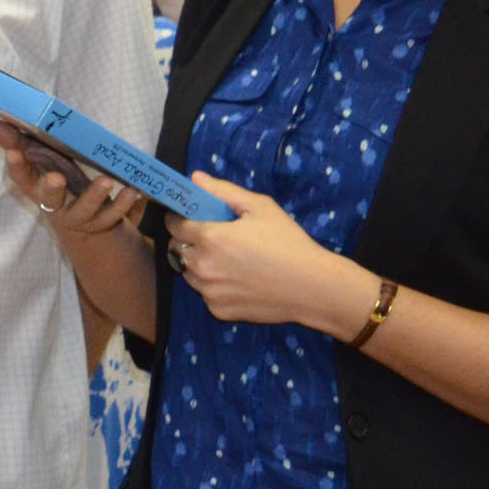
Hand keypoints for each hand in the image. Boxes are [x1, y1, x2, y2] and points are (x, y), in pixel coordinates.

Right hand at [0, 120, 144, 244]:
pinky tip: (133, 191)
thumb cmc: (60, 178)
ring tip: (107, 181)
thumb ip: (19, 141)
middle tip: (57, 178)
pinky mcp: (102, 222)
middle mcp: (55, 205)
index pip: (22, 178)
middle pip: (49, 200)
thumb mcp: (42, 159)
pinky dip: (123, 205)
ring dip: (94, 197)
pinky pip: (113, 217)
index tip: (13, 152)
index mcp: (37, 188)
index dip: (16, 166)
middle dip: (52, 190)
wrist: (86, 222)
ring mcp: (79, 216)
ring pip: (84, 211)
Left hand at [163, 175, 367, 331]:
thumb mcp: (261, 207)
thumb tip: (195, 178)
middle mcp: (202, 267)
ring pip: (188, 273)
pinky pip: (206, 293)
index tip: (191, 217)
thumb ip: (223, 191)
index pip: (174, 225)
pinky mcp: (218, 310)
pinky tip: (237, 280)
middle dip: (187, 241)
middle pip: (177, 250)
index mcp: (209, 238)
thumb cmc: (288, 242)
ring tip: (226, 259)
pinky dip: (213, 286)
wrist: (313, 287)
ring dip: (198, 264)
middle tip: (211, 238)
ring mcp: (209, 292)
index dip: (179, 218)